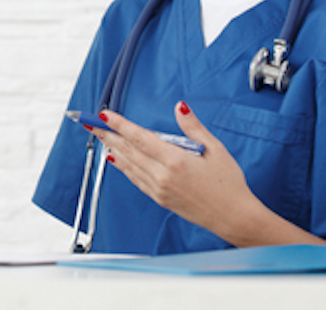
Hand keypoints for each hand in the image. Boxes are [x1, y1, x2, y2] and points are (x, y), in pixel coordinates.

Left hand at [94, 103, 261, 242]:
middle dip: (108, 134)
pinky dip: (124, 167)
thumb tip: (180, 107)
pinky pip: (136, 179)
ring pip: (129, 165)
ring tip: (100, 136)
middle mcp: (163, 176)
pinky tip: (117, 159)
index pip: (140, 137)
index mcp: (176, 161)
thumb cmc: (229, 184)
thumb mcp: (216, 149)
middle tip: (92, 121)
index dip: (120, 124)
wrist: (234, 217)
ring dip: (113, 148)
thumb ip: (193, 127)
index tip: (106, 114)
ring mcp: (159, 189)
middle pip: (128, 150)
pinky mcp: (160, 199)